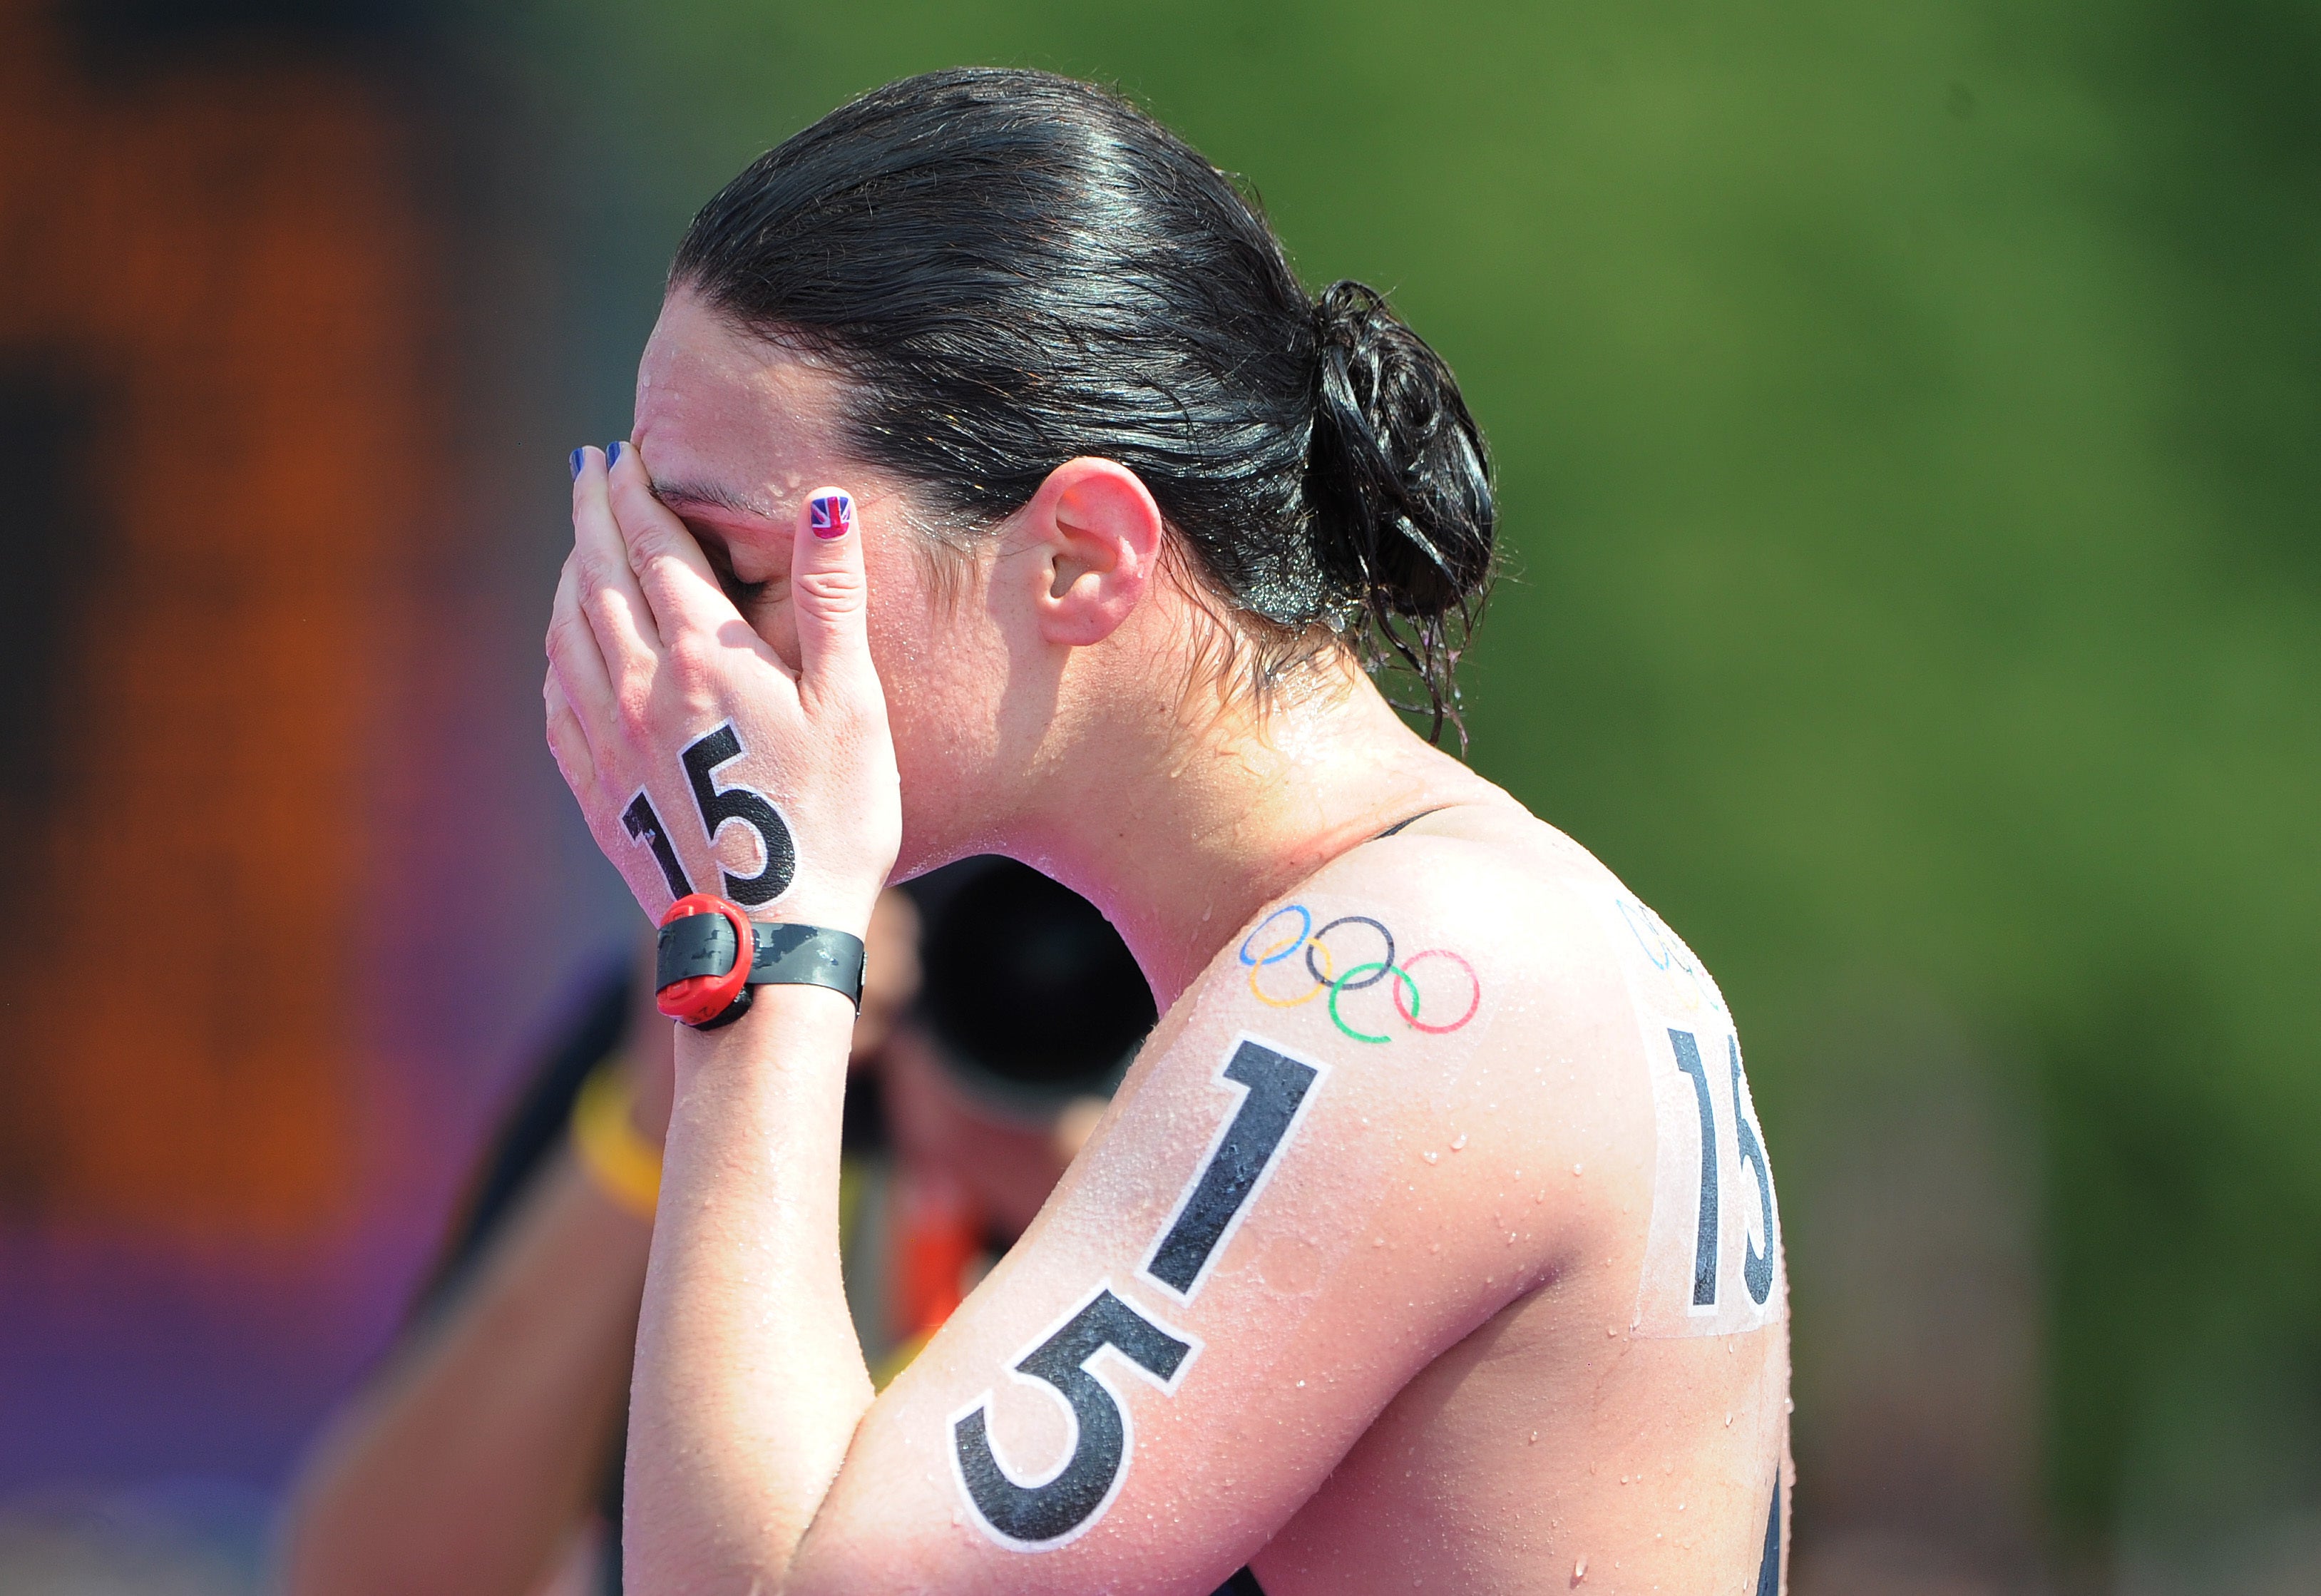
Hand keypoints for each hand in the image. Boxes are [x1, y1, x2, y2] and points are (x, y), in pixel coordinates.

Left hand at [545, 444, 899, 939]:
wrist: (767, 942)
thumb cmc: (829, 823)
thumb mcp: (853, 704)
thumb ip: (831, 598)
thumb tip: (824, 502)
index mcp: (703, 656)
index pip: (653, 545)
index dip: (636, 490)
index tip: (624, 451)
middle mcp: (640, 688)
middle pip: (597, 577)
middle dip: (592, 514)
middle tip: (589, 469)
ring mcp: (610, 744)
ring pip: (567, 633)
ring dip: (568, 575)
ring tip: (575, 544)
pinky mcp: (600, 794)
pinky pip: (558, 701)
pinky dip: (556, 653)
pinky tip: (564, 648)